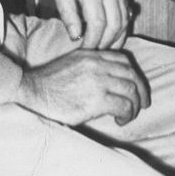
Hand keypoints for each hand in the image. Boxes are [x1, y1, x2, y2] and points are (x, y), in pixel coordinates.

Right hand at [18, 48, 150, 126]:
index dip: (134, 74)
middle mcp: (98, 65)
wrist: (31, 92)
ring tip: (129, 115)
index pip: (124, 60)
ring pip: (131, 90)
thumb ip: (91, 66)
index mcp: (93, 55)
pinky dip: (127, 113)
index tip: (136, 87)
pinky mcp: (95, 100)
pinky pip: (123, 105)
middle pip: (132, 74)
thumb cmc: (48, 83)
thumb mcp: (72, 63)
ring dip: (135, 105)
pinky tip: (120, 120)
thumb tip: (109, 79)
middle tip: (143, 103)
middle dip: (141, 90)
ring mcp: (98, 82)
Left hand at [46, 0, 130, 49]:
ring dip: (117, 35)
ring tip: (105, 47)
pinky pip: (127, 7)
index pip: (98, 23)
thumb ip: (68, 12)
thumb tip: (76, 36)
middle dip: (107, 42)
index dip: (92, 41)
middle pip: (116, 24)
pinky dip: (122, 23)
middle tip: (94, 53)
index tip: (84, 52)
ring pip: (125, 17)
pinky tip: (114, 32)